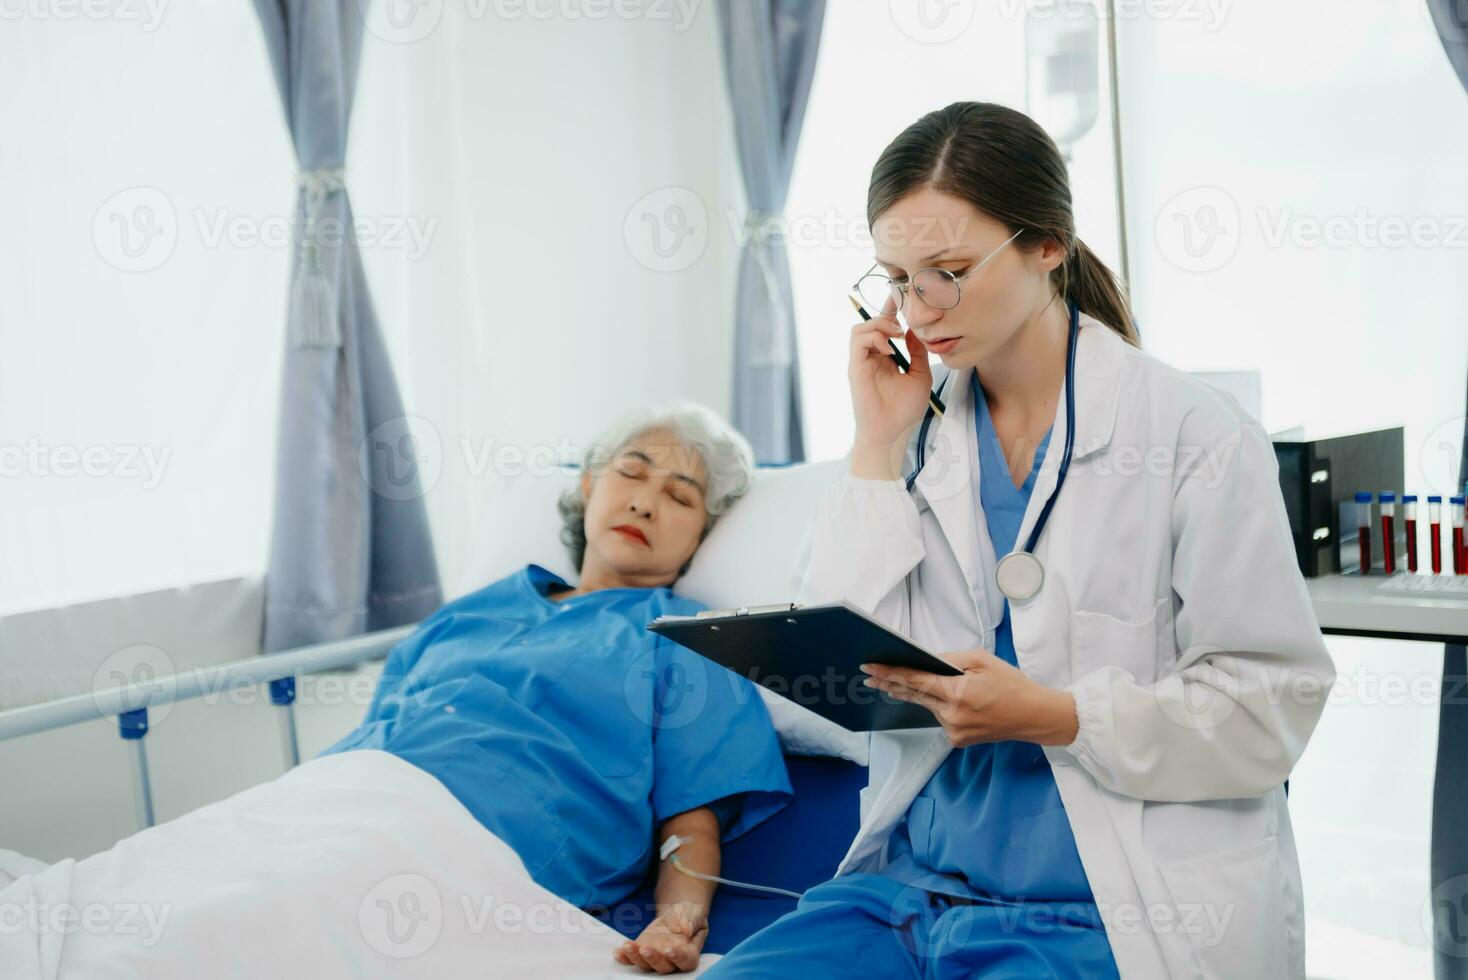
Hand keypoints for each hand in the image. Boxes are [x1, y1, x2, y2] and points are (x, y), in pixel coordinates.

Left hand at [612, 901, 707, 973]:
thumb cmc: (689, 914)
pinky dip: (625, 957)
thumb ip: (692, 920)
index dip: (678, 958)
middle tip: (645, 948)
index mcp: (690, 951)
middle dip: (653, 959)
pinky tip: (618, 952)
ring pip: (646, 964)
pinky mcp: (643, 952)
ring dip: (635, 958)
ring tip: (627, 946)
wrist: (676, 914)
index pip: (686, 961)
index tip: (668, 950)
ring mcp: (656, 957)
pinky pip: (633, 959)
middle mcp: (673, 959)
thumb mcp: (694, 912)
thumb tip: (687, 929)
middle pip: (663, 966)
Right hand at [848, 297, 932, 478]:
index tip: (902, 299)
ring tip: (896, 334)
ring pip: (860, 328)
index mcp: (884, 359)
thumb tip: (913, 332)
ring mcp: (861, 362)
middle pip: (870, 323)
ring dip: (879, 325)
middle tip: (904, 321)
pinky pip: (858, 341)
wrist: (892, 433)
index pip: (883, 327)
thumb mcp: (921, 376)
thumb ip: (918, 353)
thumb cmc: (904, 411)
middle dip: (886, 314)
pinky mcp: (855, 368)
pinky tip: (889, 348)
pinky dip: (873, 337)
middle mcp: (870, 358)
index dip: (890, 310)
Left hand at [861, 648, 1078, 746]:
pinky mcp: (958, 740)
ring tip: (908, 682)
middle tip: (869, 676)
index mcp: (957, 692)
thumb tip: (926, 661)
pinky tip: (954, 700)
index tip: (870, 668)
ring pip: (928, 706)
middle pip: (914, 695)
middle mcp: (951, 715)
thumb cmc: (1011, 684)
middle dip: (892, 684)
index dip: (890, 673)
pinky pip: (940, 718)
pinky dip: (940, 706)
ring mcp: (954, 731)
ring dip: (921, 694)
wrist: (1034, 716)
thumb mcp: (982, 660)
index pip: (914, 680)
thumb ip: (950, 659)